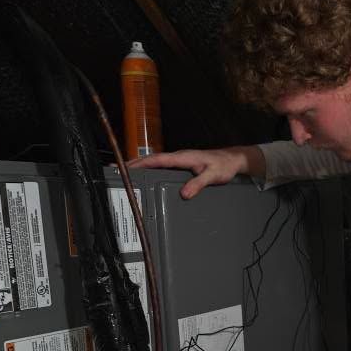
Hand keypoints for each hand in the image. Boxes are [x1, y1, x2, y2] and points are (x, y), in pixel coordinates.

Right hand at [128, 145, 264, 199]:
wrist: (233, 160)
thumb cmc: (224, 166)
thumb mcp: (213, 176)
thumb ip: (198, 184)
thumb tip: (185, 193)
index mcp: (183, 157)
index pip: (157, 159)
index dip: (140, 163)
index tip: (126, 167)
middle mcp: (179, 157)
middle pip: (152, 159)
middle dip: (134, 164)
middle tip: (117, 170)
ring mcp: (180, 160)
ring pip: (156, 162)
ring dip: (141, 166)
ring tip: (126, 173)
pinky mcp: (182, 164)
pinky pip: (162, 165)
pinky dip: (151, 168)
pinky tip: (146, 175)